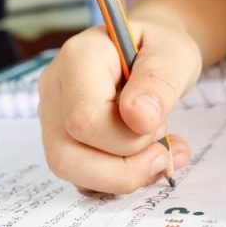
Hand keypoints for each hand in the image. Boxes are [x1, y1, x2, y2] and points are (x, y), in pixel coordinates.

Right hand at [37, 21, 199, 193]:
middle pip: (66, 155)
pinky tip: (143, 160)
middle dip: (125, 167)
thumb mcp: (174, 54)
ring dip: (122, 176)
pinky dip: (116, 179)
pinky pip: (80, 175)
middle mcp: (54, 88)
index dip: (128, 138)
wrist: (145, 50)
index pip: (85, 118)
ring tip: (159, 155)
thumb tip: (140, 120)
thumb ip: (159, 83)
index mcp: (77, 58)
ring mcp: (51, 115)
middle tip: (162, 147)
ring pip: (69, 169)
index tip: (161, 125)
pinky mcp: (60, 137)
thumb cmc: (156, 47)